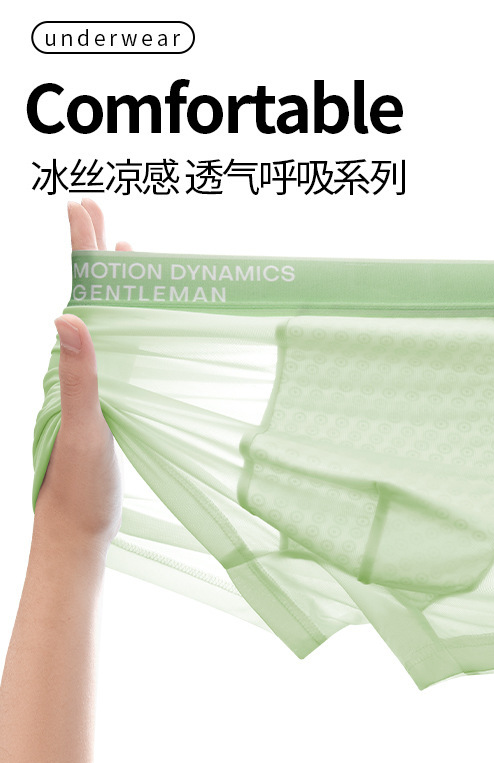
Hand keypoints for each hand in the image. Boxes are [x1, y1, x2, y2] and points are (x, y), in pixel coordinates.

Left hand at [33, 199, 131, 555]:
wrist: (76, 528)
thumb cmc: (79, 485)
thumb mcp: (85, 429)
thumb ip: (78, 376)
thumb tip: (65, 319)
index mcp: (72, 366)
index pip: (78, 296)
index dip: (81, 252)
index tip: (82, 211)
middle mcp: (78, 368)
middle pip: (87, 298)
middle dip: (94, 255)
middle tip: (98, 214)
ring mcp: (94, 384)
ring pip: (104, 320)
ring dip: (113, 285)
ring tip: (125, 256)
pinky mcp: (109, 402)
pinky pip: (119, 349)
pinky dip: (128, 323)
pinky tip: (136, 323)